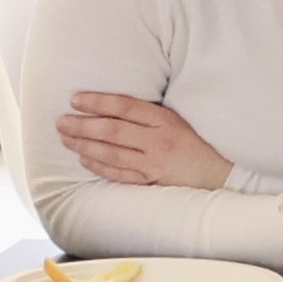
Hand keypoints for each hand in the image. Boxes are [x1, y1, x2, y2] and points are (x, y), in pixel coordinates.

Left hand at [58, 92, 234, 188]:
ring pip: (112, 153)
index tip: (76, 99)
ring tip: (66, 139)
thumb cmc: (196, 145)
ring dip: (85, 146)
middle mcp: (158, 141)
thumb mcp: (177, 121)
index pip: (124, 106)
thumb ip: (148, 115)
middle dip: (83, 125)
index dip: (98, 102)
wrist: (222, 175)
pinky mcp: (152, 182)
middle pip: (113, 130)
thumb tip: (112, 106)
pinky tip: (85, 159)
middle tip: (60, 122)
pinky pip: (120, 174)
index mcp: (165, 120)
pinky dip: (100, 166)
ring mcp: (155, 164)